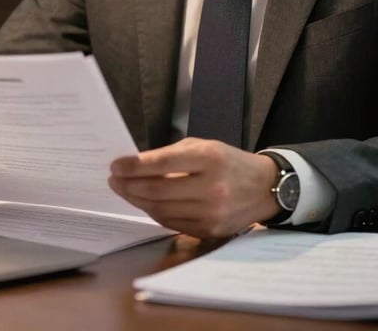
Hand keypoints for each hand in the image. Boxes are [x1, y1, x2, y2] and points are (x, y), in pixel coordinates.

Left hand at [108, 137, 280, 237]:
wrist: (264, 188)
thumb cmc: (227, 161)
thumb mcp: (203, 147)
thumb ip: (171, 156)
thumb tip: (135, 167)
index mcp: (209, 158)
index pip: (163, 163)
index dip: (134, 166)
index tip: (115, 165)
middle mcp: (212, 187)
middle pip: (157, 190)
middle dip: (129, 185)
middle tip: (114, 179)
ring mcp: (212, 213)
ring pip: (161, 209)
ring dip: (137, 200)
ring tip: (124, 190)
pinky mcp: (210, 231)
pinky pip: (172, 223)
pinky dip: (154, 212)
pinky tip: (144, 202)